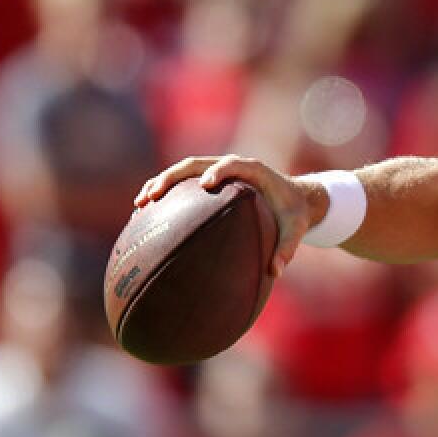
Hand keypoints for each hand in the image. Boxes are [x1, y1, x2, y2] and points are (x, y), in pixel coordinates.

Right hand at [134, 155, 321, 277]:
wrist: (295, 198)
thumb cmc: (295, 214)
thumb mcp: (296, 229)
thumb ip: (288, 248)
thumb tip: (276, 272)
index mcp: (254, 171)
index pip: (233, 165)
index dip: (219, 171)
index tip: (207, 184)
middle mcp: (233, 167)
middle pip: (196, 164)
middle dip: (172, 177)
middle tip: (153, 195)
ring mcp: (219, 172)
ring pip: (184, 171)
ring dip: (160, 183)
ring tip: (140, 204)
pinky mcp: (211, 181)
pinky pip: (184, 184)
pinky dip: (166, 194)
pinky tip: (147, 213)